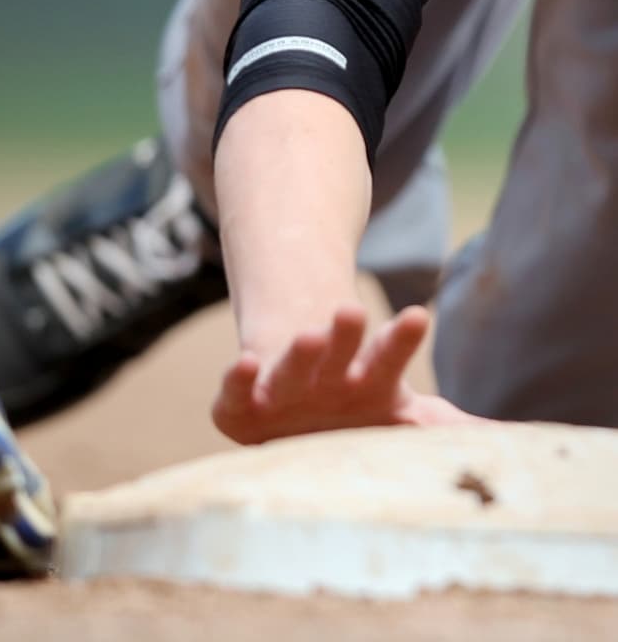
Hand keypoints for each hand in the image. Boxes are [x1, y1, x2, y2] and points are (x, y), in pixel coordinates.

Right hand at [212, 305, 484, 444]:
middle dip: (346, 336)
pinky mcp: (240, 406)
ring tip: (308, 334)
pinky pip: (235, 391)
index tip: (417, 316)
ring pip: (292, 365)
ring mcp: (284, 387)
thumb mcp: (401, 418)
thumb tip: (513, 439)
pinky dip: (237, 379)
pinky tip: (247, 362)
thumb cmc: (355, 412)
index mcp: (369, 382)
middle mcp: (326, 378)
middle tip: (353, 309)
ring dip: (299, 353)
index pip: (387, 356)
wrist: (292, 402)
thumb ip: (443, 427)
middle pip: (339, 352)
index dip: (400, 340)